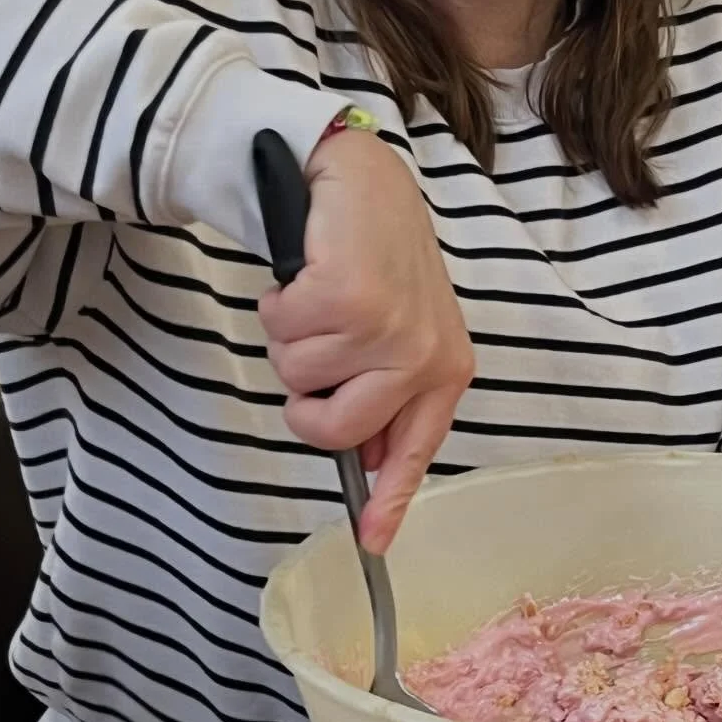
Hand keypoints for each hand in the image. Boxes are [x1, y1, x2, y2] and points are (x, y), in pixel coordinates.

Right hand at [259, 129, 473, 553]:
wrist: (359, 179)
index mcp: (443, 367)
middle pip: (336, 430)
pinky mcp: (348, 297)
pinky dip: (278, 303)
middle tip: (313, 351)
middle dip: (305, 399)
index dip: (388, 500)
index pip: (414, 449)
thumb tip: (369, 461)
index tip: (372, 542)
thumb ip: (385, 391)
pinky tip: (306, 273)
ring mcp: (387, 327)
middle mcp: (422, 355)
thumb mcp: (399, 326)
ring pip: (298, 376)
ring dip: (292, 337)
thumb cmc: (376, 254)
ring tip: (319, 296)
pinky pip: (280, 331)